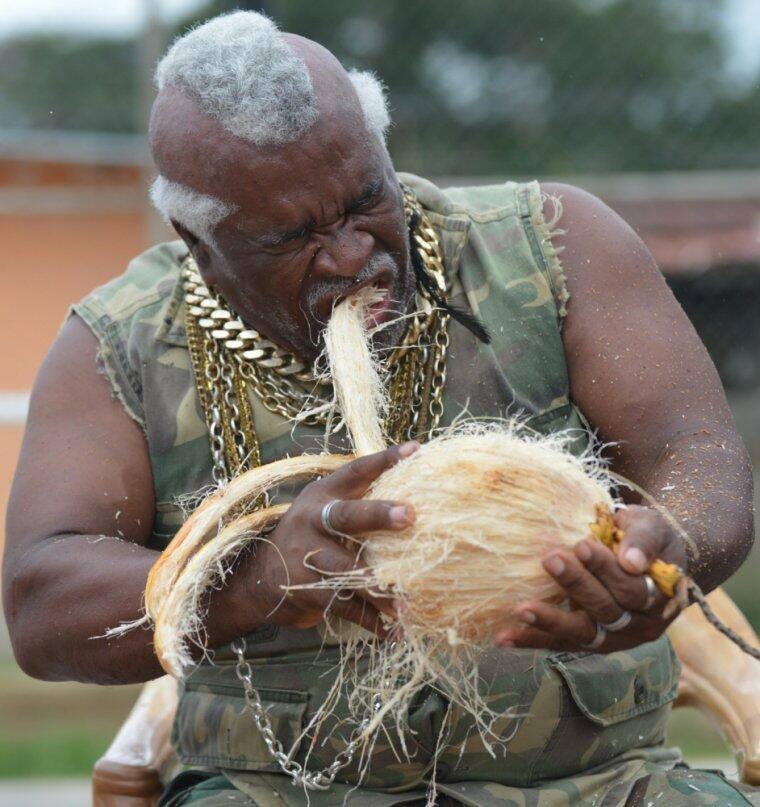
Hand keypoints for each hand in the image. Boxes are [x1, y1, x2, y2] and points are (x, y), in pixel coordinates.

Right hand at [234, 442, 418, 636]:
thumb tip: (416, 481)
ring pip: (349, 571)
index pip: (354, 471)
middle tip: (410, 516)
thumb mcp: (323, 509)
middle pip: (347, 516)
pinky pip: (346, 607)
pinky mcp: (309, 592)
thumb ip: (358, 499)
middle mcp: (313, 522)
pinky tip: (396, 631)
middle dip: (378, 515)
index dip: (383, 460)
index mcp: (322, 495)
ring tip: (406, 603)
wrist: (257, 578)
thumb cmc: (310, 536)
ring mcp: (308, 558)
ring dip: (380, 588)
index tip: (414, 450)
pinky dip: (372, 622)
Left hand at [495, 505, 687, 652]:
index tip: (582, 544)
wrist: (651, 559)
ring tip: (521, 609)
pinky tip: (504, 638)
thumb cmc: (649, 539)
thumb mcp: (653, 528)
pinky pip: (560, 644)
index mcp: (659, 599)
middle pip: (606, 610)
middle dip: (576, 585)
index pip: (632, 588)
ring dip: (550, 621)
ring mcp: (614, 638)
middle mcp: (639, 626)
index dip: (606, 568)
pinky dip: (532, 641)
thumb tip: (632, 561)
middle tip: (549, 558)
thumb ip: (644, 541)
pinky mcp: (590, 642)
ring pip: (582, 633)